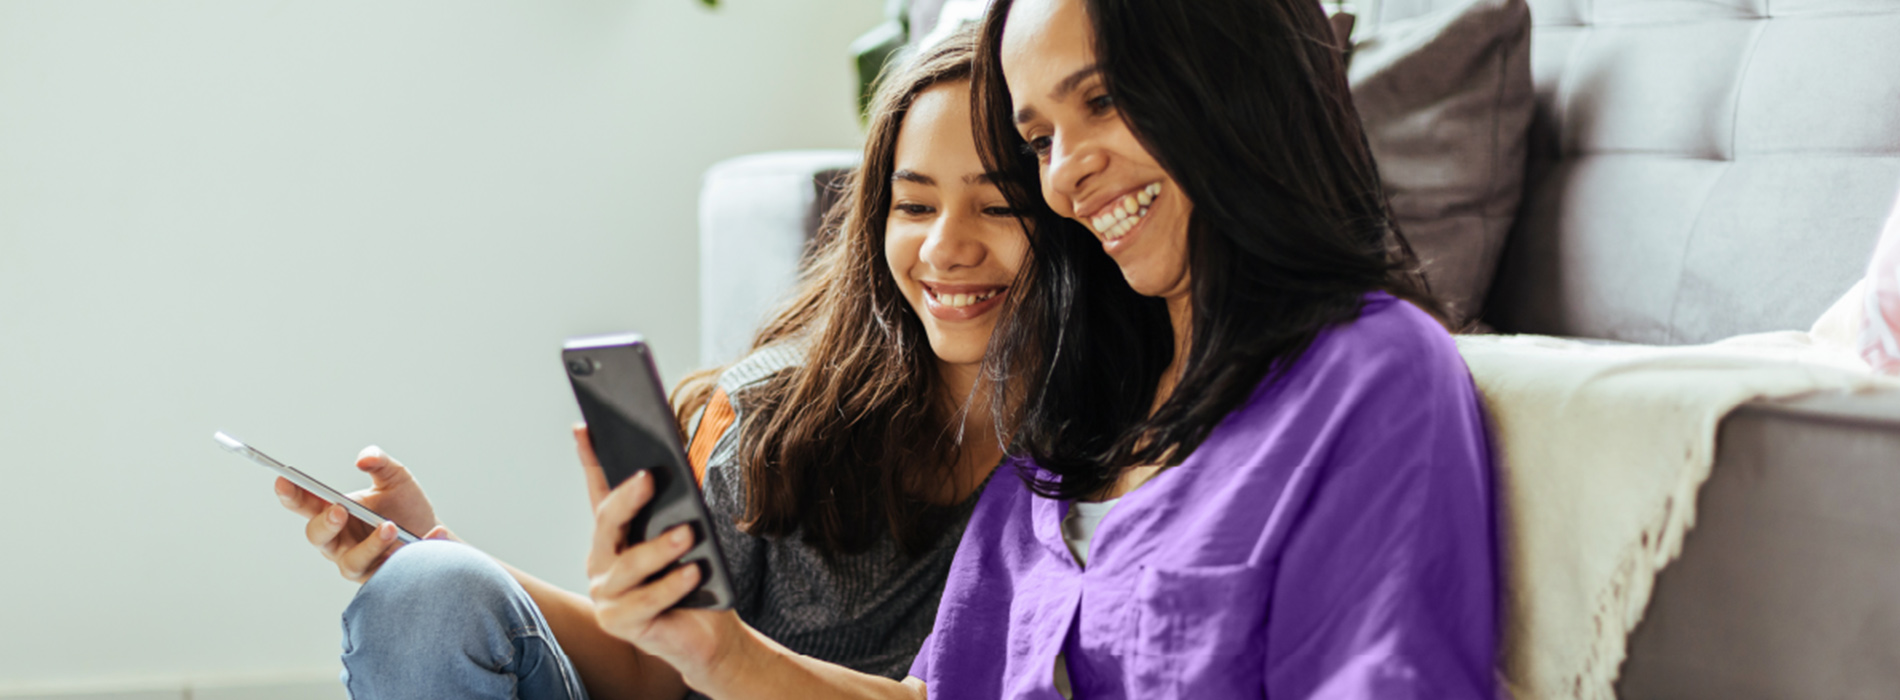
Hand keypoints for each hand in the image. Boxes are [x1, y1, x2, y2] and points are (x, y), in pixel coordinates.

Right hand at [274, 445, 451, 582]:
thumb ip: (379, 462)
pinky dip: (409, 552)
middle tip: (340, 510)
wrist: (433, 533)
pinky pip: (387, 571)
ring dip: (370, 545)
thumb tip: (364, 459)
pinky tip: (431, 534)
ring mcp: (357, 562)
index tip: (283, 479)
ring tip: (390, 527)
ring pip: (351, 562)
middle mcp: (339, 541)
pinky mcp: (380, 579)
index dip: (291, 494)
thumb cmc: (406, 506)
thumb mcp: (395, 477)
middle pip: (317, 537)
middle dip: (325, 523)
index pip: (305, 504)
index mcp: (334, 512)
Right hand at [576, 424, 750, 683]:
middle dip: (627, 497)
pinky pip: (645, 601)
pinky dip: (671, 586)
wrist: (707, 633)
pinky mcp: (619, 623)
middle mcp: (601, 561)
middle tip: (650, 477)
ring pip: (628, 565)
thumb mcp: (688, 537)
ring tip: (688, 534)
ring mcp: (606, 594)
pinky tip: (693, 573)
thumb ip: (677, 509)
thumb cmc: (696, 579)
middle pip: (606, 522)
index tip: (584, 426)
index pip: (598, 491)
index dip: (589, 458)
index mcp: (614, 536)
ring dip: (659, 548)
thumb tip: (678, 470)